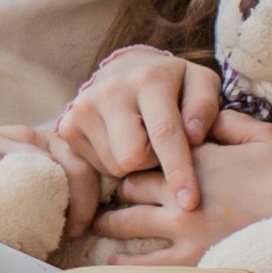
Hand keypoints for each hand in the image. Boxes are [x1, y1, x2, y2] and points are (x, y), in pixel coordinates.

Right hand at [53, 45, 219, 212]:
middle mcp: (111, 91)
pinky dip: (112, 164)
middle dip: (151, 163)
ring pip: (114, 167)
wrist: (126, 68)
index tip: (189, 204)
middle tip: (159, 147)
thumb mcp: (200, 84)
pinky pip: (95, 168)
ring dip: (133, 165)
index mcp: (149, 79)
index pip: (164, 133)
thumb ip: (205, 107)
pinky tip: (119, 143)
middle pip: (132, 159)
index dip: (178, 171)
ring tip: (138, 141)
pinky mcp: (67, 126)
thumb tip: (194, 136)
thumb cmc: (173, 84)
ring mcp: (83, 107)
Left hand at [88, 110, 271, 262]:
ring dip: (109, 225)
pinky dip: (125, 264)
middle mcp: (181, 191)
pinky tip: (112, 265)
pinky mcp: (193, 261)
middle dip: (115, 191)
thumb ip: (229, 122)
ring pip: (128, 225)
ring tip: (96, 228)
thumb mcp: (265, 135)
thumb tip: (207, 115)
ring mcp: (183, 229)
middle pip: (130, 189)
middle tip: (99, 196)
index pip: (148, 156)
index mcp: (197, 158)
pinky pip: (147, 265)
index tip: (123, 164)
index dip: (134, 160)